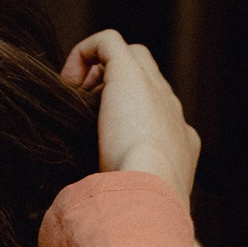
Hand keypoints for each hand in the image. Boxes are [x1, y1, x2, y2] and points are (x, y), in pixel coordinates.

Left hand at [63, 30, 200, 199]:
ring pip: (131, 56)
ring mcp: (155, 89)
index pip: (158, 113)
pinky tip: (68, 81)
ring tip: (75, 99)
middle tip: (86, 113)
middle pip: (148, 78)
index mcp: (180, 142)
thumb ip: (124, 189)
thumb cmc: (139, 205)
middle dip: (116, 88)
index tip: (102, 139)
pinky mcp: (130, 74)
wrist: (152, 190)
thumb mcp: (137, 199)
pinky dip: (84, 52)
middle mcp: (172, 110)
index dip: (128, 117)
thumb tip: (95, 195)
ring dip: (100, 72)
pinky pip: (107, 41)